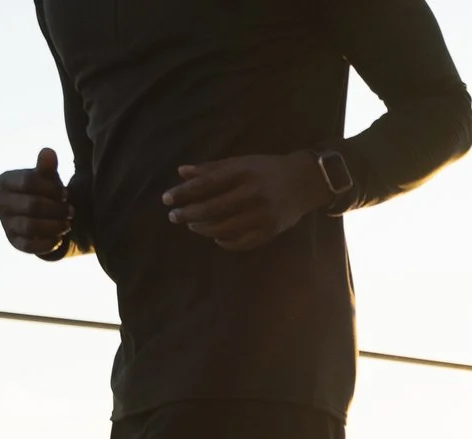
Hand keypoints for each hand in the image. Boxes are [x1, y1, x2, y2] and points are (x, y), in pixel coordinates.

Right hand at [0, 147, 73, 257]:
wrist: (46, 218)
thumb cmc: (47, 193)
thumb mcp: (49, 179)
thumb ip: (47, 167)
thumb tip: (48, 152)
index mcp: (5, 181)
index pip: (28, 182)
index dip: (51, 188)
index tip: (64, 193)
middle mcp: (0, 202)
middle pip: (31, 205)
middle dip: (56, 209)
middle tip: (71, 210)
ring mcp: (5, 223)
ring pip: (30, 226)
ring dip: (54, 226)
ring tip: (67, 223)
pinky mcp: (14, 242)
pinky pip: (29, 246)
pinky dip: (48, 243)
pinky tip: (59, 238)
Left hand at [163, 153, 327, 251]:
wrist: (306, 181)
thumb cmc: (268, 169)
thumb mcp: (240, 163)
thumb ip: (212, 168)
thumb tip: (181, 172)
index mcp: (242, 173)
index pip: (205, 185)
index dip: (183, 193)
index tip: (166, 199)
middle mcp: (252, 194)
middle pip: (212, 208)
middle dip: (188, 214)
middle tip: (173, 217)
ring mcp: (262, 215)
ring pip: (225, 228)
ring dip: (204, 229)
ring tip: (192, 226)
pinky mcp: (271, 231)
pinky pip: (242, 242)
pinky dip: (226, 242)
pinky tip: (216, 238)